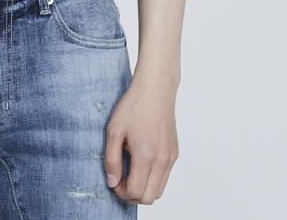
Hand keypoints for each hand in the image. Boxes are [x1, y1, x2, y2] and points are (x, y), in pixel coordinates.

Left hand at [103, 81, 178, 204]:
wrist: (155, 89)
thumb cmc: (133, 106)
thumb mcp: (114, 130)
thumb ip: (112, 160)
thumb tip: (112, 182)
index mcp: (146, 155)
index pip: (135, 192)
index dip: (121, 192)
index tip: (114, 180)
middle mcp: (162, 160)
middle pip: (149, 197)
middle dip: (132, 195)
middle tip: (121, 180)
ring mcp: (170, 157)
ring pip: (159, 190)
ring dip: (144, 188)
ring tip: (130, 172)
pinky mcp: (174, 153)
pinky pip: (165, 177)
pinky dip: (153, 179)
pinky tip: (141, 162)